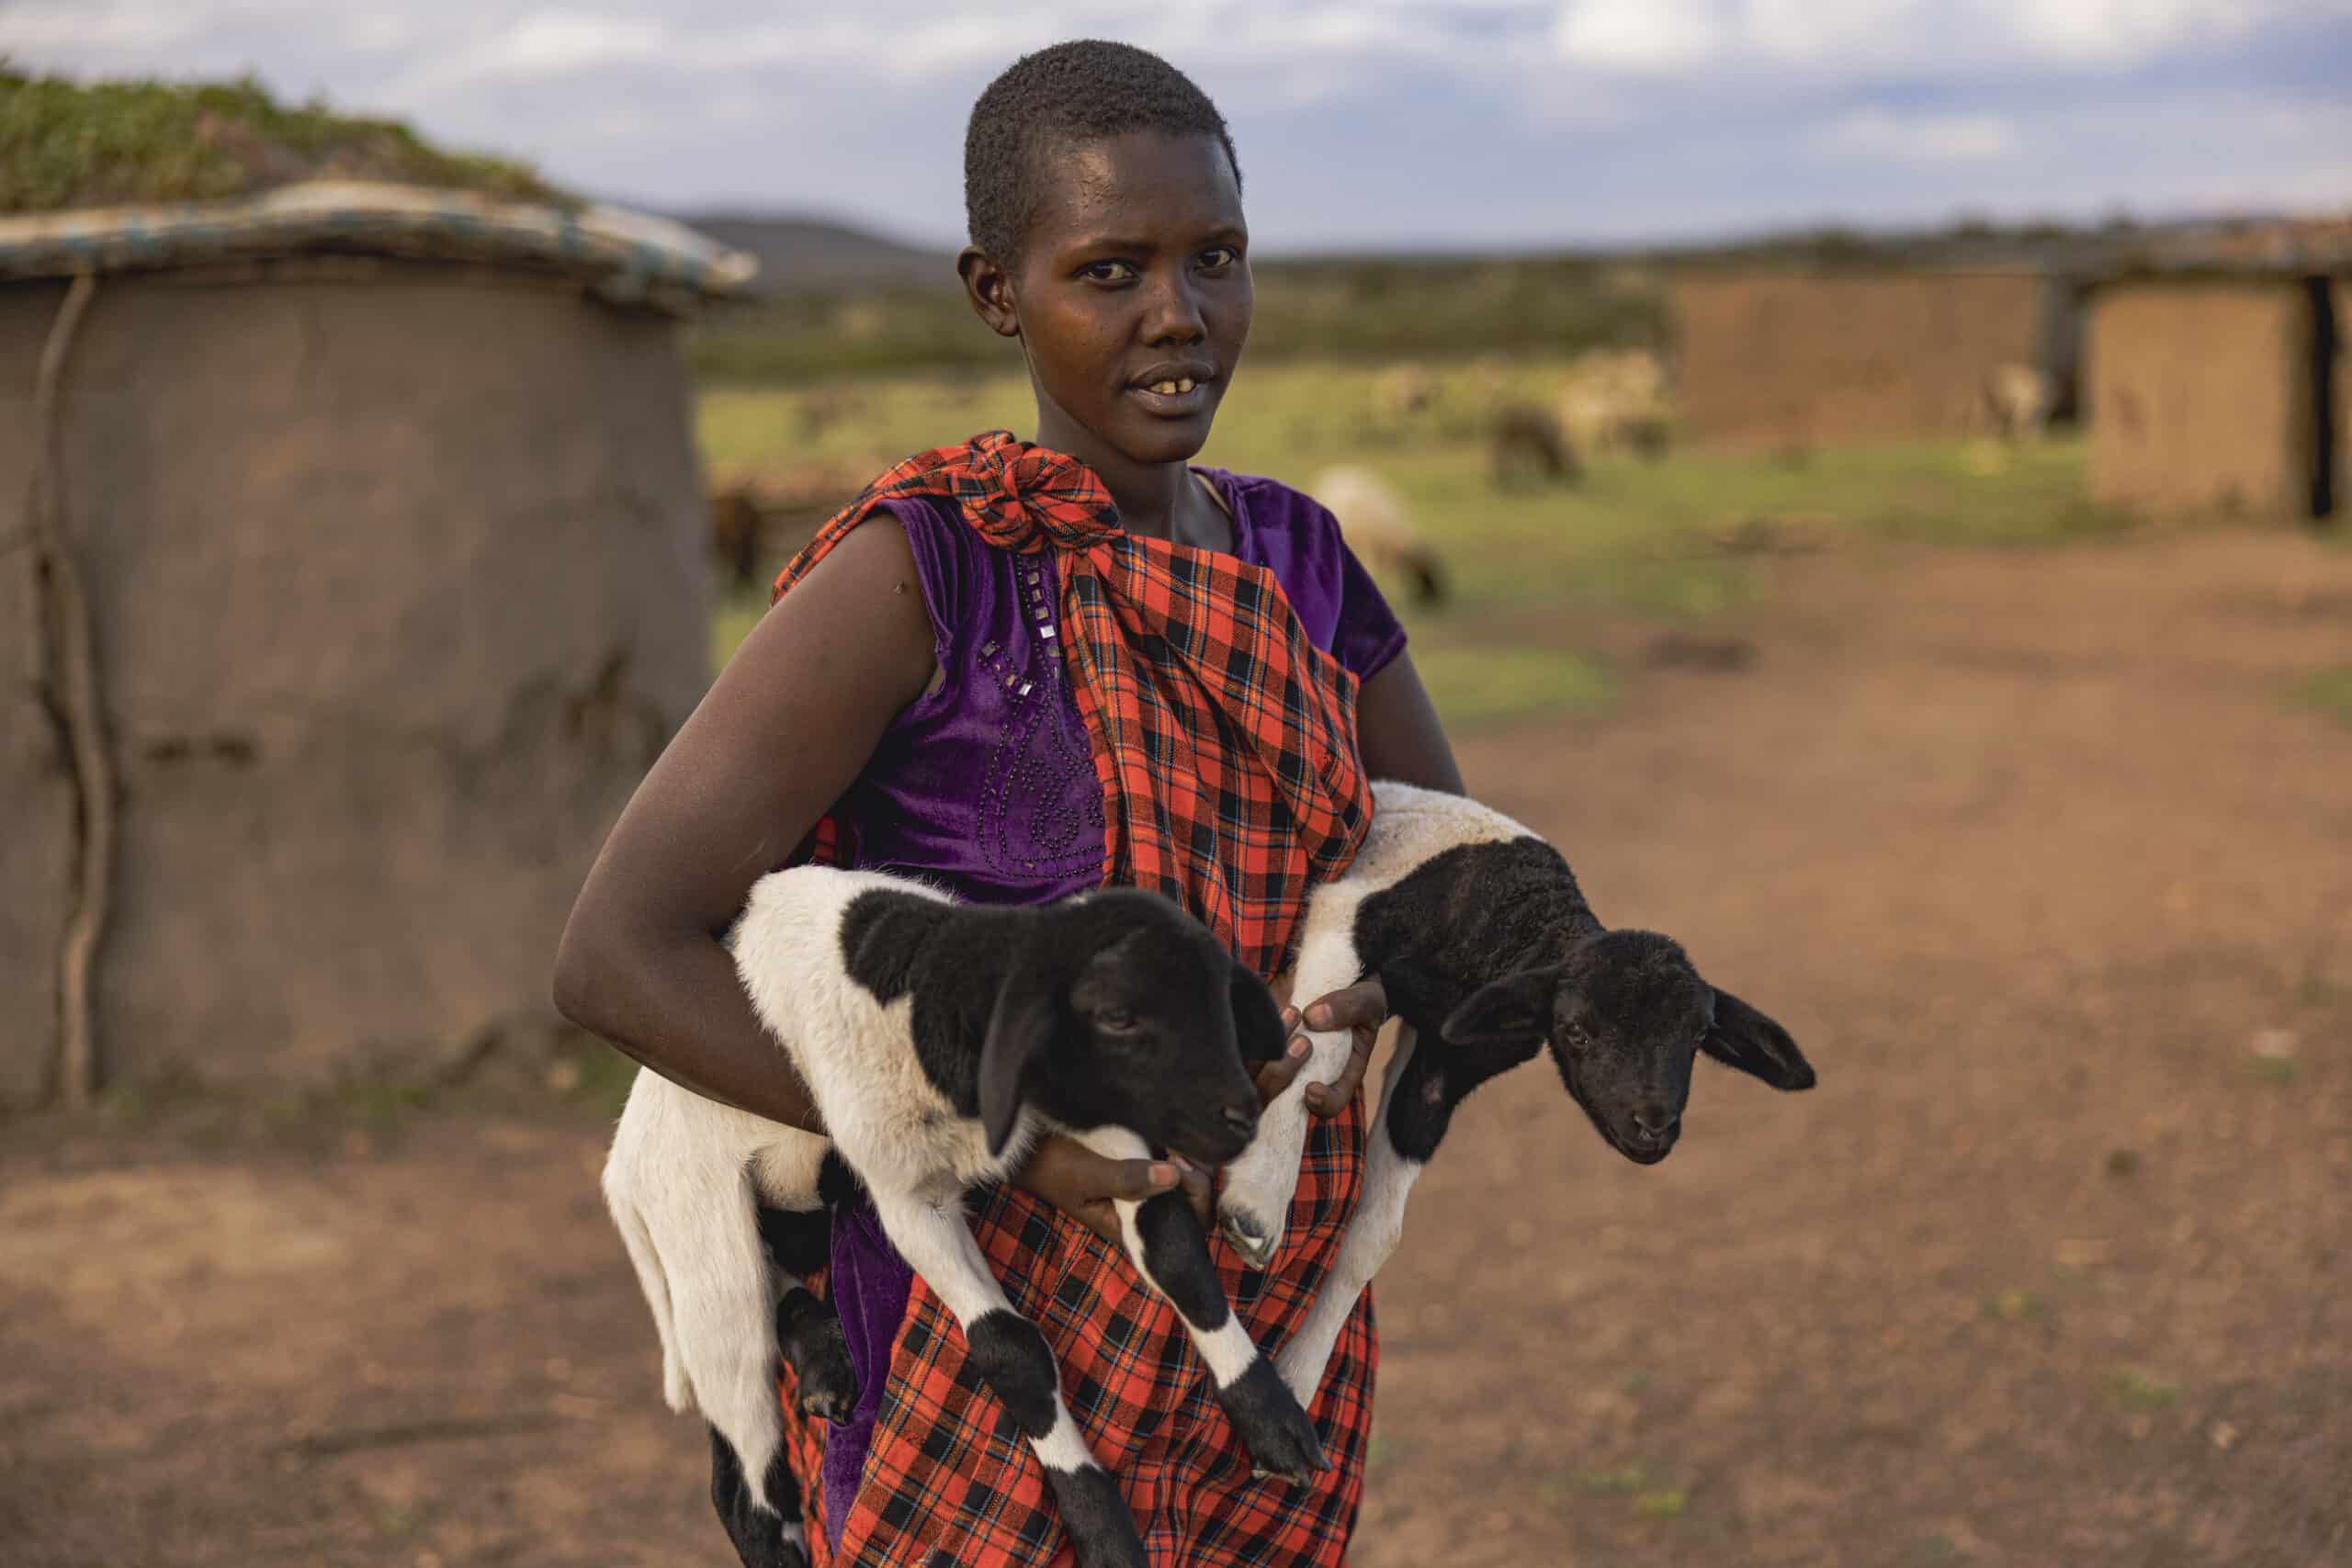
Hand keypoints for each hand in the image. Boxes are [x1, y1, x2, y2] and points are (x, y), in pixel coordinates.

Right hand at [1012, 1133, 1212, 1246]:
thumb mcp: (1086, 1175)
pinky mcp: (1141, 1161)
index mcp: (1133, 1226)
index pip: (1187, 1228)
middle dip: (1197, 1175)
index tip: (1177, 1169)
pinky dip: (1178, 1145)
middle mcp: (1145, 1209)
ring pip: (1190, 1178)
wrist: (1025, 1145)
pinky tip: (1166, 1133)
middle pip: (1196, 1203)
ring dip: (1189, 1157)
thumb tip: (1173, 1175)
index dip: (1194, 1199)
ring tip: (1170, 1140)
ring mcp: (1145, 1184)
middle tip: (1175, 1150)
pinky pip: (1174, 1158)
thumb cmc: (1051, 1166)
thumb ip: (1127, 1179)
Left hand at [1254, 976, 1385, 1117]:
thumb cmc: (1357, 994)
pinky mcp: (1263, 1039)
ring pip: (1257, 1074)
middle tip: (1302, 1042)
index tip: (1311, 1088)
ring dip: (1268, 1053)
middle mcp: (1306, 1071)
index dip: (1319, 1105)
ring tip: (1291, 1014)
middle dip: (1285, 1074)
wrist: (1336, 972)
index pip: (1329, 1105)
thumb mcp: (1367, 999)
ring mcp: (1281, 1057)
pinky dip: (1253, 1034)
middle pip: (1282, 1095)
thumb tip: (1313, 1018)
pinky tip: (1273, 1009)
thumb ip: (1349, 1008)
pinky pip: (1246, 1048)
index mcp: (1339, 1072)